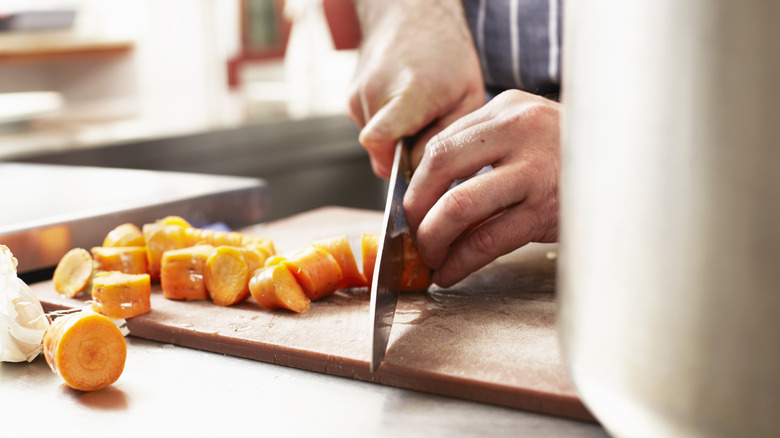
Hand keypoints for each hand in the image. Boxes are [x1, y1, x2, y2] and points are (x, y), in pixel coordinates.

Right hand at [347, 0, 484, 177]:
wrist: (411, 15)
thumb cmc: (447, 56)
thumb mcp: (469, 97)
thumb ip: (447, 140)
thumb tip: (421, 176)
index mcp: (407, 93)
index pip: (378, 141)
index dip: (394, 167)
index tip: (416, 170)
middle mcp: (373, 92)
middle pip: (381, 152)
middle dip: (405, 156)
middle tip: (429, 135)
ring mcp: (357, 95)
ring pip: (376, 144)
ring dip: (398, 141)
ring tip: (419, 115)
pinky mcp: (350, 98)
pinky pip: (370, 130)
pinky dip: (388, 128)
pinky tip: (404, 108)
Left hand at [404, 90, 560, 286]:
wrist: (635, 170)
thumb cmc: (574, 158)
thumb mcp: (530, 134)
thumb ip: (486, 149)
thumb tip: (431, 193)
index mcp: (508, 108)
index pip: (440, 142)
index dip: (416, 181)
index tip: (411, 208)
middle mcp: (519, 129)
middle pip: (439, 164)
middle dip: (415, 207)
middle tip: (411, 234)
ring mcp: (535, 169)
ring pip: (459, 205)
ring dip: (433, 237)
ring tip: (429, 257)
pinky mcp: (546, 209)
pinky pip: (487, 239)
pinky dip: (461, 261)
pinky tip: (451, 272)